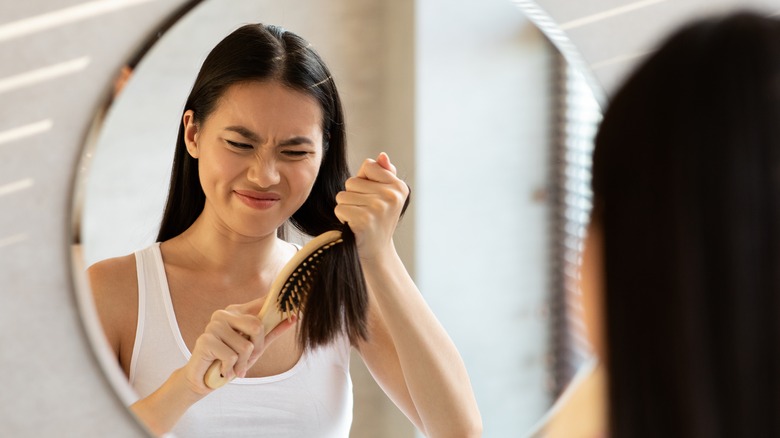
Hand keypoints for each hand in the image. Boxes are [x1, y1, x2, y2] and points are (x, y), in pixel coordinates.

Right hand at [181, 297, 295, 393]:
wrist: (204, 380)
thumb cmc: (230, 361)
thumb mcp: (255, 347)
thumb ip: (272, 332)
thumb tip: (294, 317)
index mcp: (236, 311)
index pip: (261, 303)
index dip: (276, 305)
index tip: (294, 310)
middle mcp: (223, 314)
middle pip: (257, 326)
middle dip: (255, 349)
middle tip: (244, 359)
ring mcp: (213, 325)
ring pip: (245, 347)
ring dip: (241, 364)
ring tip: (230, 366)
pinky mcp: (205, 340)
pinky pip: (232, 357)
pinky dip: (229, 369)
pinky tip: (221, 369)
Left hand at [334, 152, 409, 260]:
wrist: (376, 252)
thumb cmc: (378, 220)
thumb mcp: (386, 196)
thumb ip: (384, 173)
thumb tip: (382, 156)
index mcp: (399, 186)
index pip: (368, 165)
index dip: (364, 181)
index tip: (372, 198)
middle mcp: (392, 196)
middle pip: (352, 181)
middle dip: (353, 196)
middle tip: (365, 212)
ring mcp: (379, 208)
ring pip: (343, 195)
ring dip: (346, 208)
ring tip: (359, 219)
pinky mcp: (364, 220)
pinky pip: (340, 209)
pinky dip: (342, 218)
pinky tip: (354, 227)